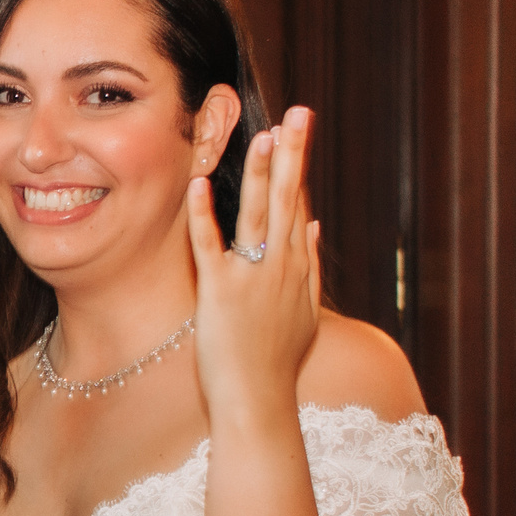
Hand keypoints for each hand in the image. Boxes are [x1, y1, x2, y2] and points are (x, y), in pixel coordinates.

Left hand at [186, 106, 321, 425]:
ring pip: (257, 215)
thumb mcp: (306, 313)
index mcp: (299, 269)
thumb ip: (312, 266)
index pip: (298, 205)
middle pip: (288, 200)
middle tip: (300, 113)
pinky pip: (210, 245)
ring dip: (261, 173)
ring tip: (262, 134)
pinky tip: (199, 183)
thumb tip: (317, 226)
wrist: (259, 403)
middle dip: (294, 154)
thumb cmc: (278, 363)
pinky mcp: (220, 292)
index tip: (299, 127)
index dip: (298, 165)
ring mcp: (252, 278)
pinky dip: (205, 214)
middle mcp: (281, 268)